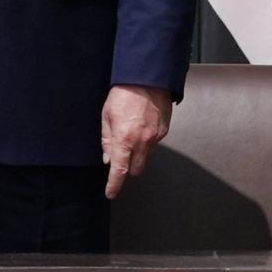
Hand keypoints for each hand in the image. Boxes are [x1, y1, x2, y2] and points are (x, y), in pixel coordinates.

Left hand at [101, 84, 171, 198]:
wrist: (147, 78)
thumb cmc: (123, 93)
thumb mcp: (106, 115)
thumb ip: (107, 140)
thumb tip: (108, 158)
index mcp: (124, 139)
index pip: (119, 171)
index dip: (114, 185)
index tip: (111, 193)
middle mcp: (142, 142)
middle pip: (136, 169)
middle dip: (128, 168)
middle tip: (121, 156)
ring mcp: (156, 137)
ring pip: (146, 157)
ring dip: (138, 153)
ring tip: (131, 132)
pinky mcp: (165, 131)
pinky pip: (154, 144)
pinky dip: (147, 141)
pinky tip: (142, 126)